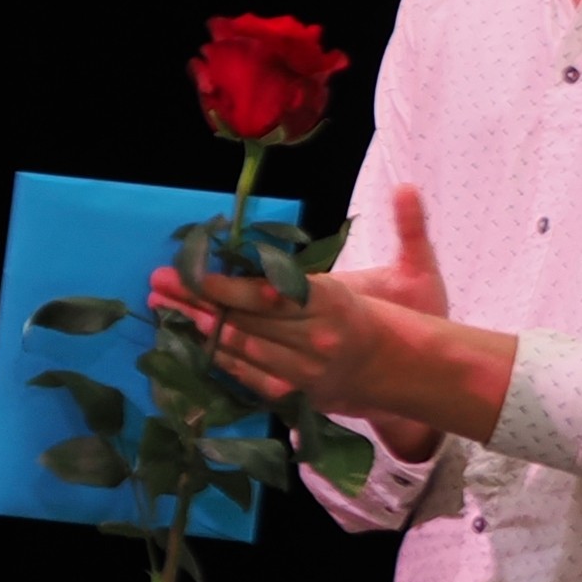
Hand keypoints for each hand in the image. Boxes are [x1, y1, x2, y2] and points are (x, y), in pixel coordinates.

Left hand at [171, 189, 452, 459]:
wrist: (421, 378)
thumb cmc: (411, 318)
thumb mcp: (418, 271)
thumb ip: (410, 226)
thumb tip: (406, 185)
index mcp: (338, 306)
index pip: (272, 294)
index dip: (229, 286)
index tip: (194, 274)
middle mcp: (319, 342)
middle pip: (249, 321)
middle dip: (200, 301)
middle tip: (159, 282)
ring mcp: (307, 374)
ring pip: (245, 350)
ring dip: (201, 329)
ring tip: (166, 308)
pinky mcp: (301, 395)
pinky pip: (253, 378)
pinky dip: (224, 360)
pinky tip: (195, 342)